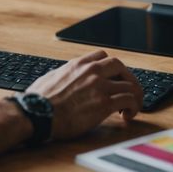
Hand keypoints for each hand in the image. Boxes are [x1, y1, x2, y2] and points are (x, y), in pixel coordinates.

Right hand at [26, 50, 142, 140]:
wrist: (38, 114)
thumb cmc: (39, 100)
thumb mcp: (50, 77)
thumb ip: (62, 74)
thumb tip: (62, 77)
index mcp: (78, 64)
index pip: (103, 56)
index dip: (111, 68)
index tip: (112, 78)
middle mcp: (92, 72)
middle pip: (120, 66)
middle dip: (127, 78)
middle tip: (127, 91)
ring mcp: (100, 86)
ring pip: (130, 84)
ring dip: (134, 95)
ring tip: (131, 107)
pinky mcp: (104, 103)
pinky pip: (129, 100)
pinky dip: (133, 107)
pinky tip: (127, 115)